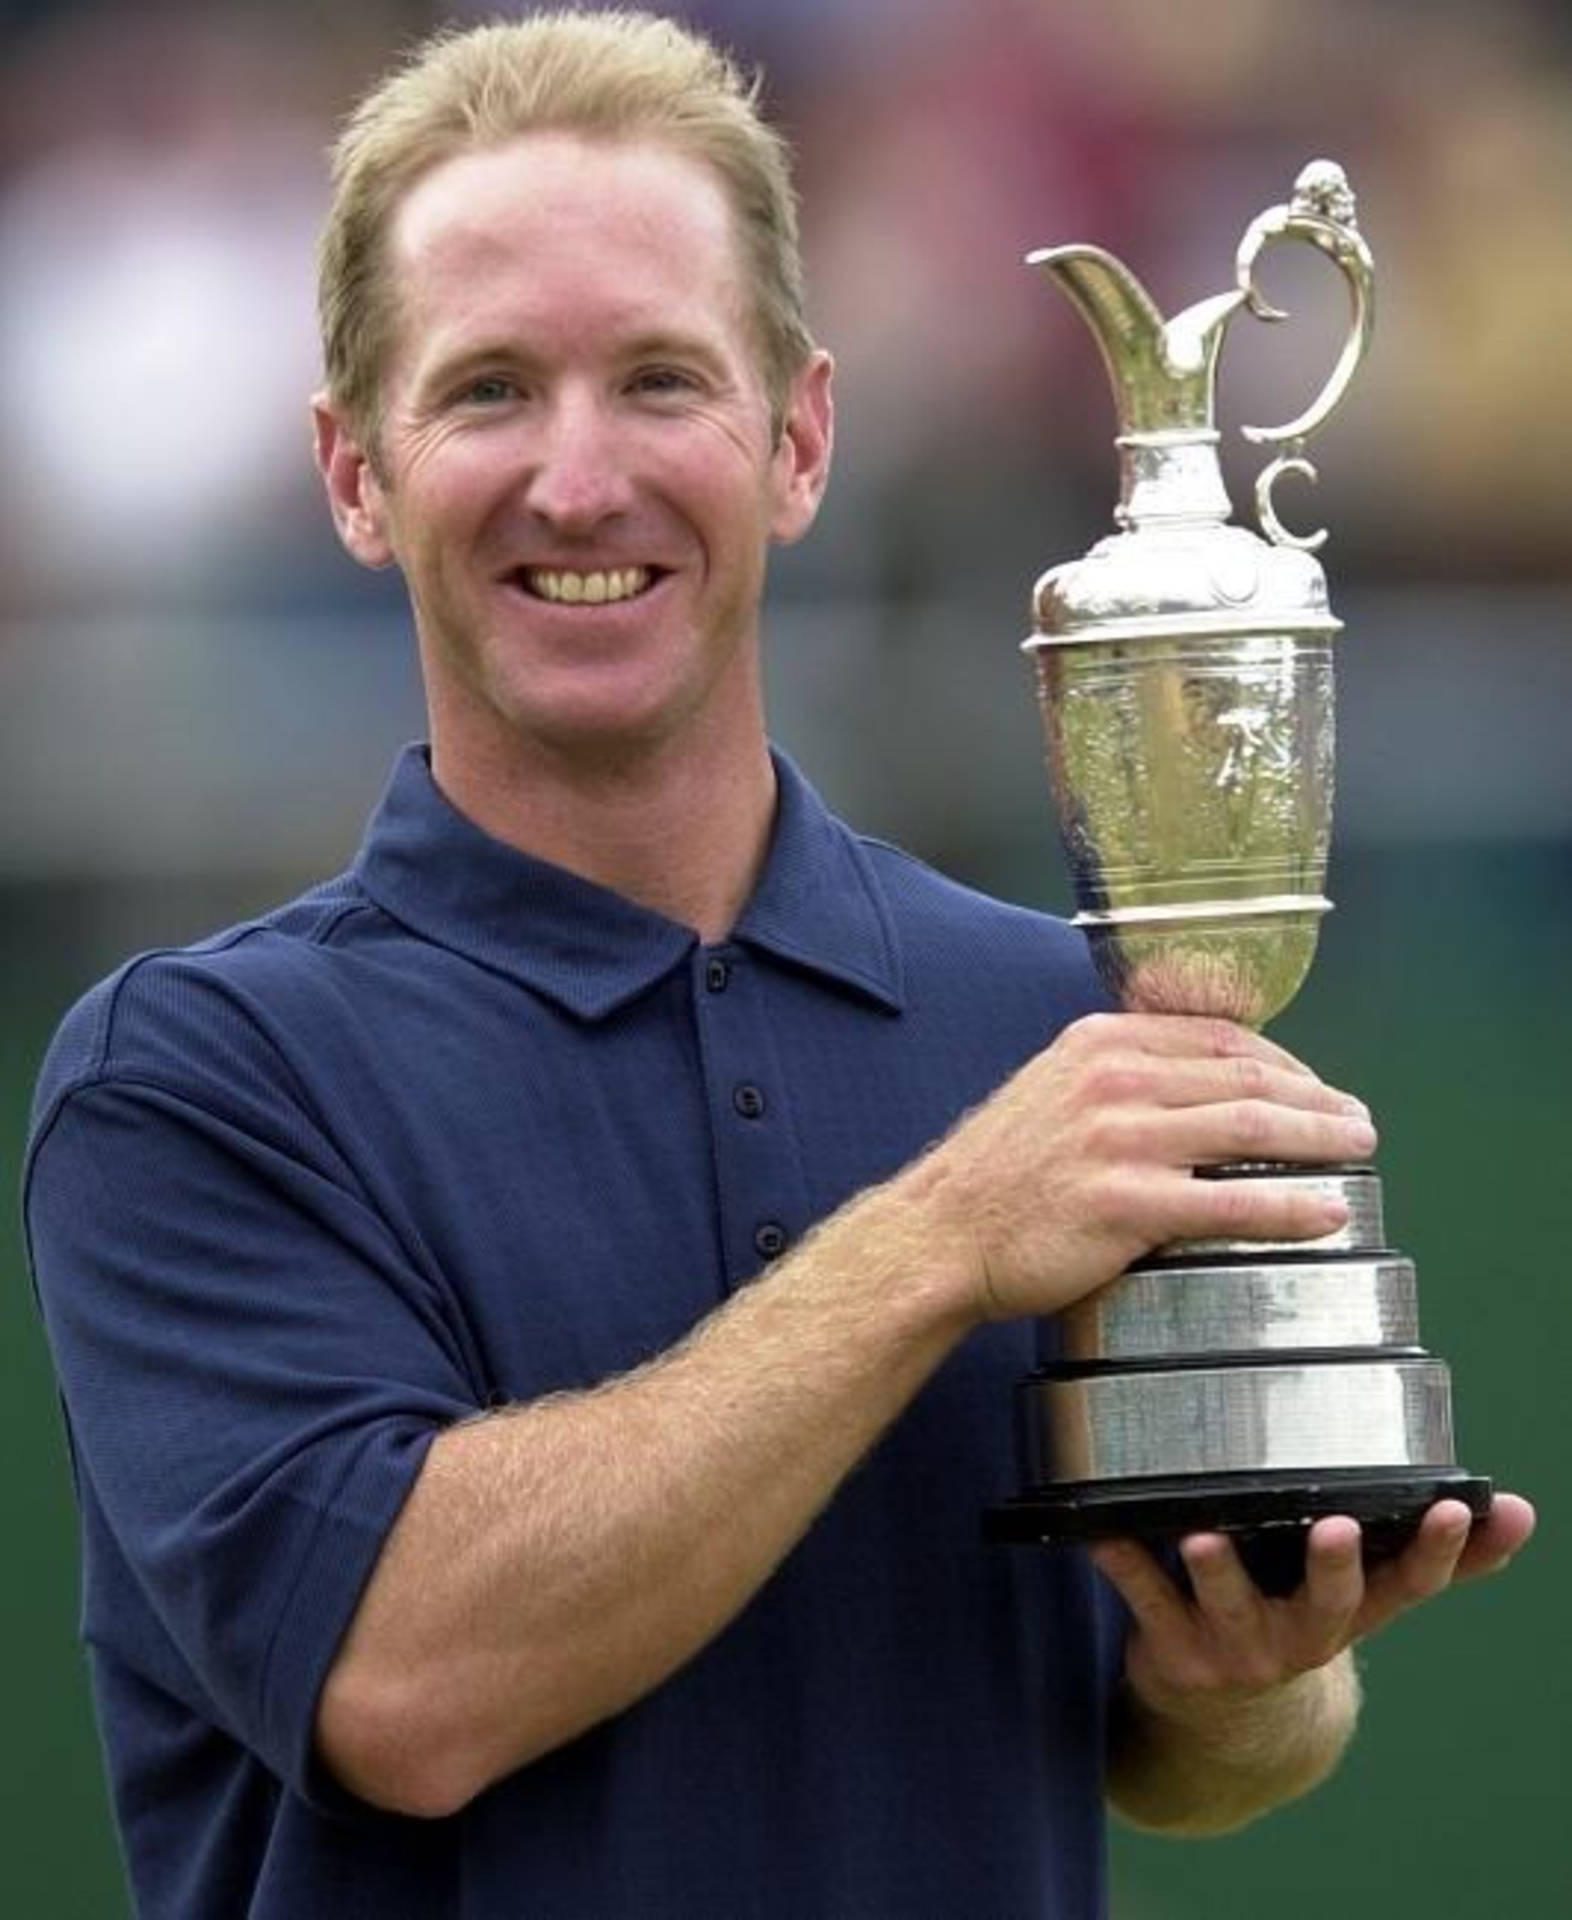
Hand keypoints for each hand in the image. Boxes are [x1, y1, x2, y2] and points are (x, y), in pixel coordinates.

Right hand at [905, 1010, 1377, 1323]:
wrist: (940, 1235)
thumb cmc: (997, 1177)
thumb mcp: (1050, 1092)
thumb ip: (1116, 1082)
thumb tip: (1189, 1092)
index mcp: (1100, 1044)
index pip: (1218, 1038)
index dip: (1283, 1061)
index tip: (1314, 1085)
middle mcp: (1115, 1080)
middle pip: (1248, 1077)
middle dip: (1317, 1097)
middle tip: (1357, 1119)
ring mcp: (1122, 1140)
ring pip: (1252, 1127)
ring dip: (1320, 1138)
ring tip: (1358, 1150)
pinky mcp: (1127, 1204)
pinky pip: (1232, 1200)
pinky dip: (1291, 1205)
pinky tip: (1327, 1211)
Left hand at [1093, 1493, 1536, 1708]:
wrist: (1222, 1720)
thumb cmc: (1298, 1619)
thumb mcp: (1365, 1595)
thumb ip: (1437, 1554)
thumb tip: (1521, 1510)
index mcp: (1351, 1614)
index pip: (1408, 1585)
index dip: (1437, 1551)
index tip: (1455, 1508)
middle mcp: (1300, 1636)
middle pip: (1326, 1603)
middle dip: (1332, 1565)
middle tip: (1335, 1526)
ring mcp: (1236, 1647)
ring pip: (1228, 1603)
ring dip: (1217, 1569)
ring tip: (1206, 1535)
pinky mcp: (1173, 1649)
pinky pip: (1143, 1599)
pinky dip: (1122, 1563)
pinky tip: (1101, 1529)